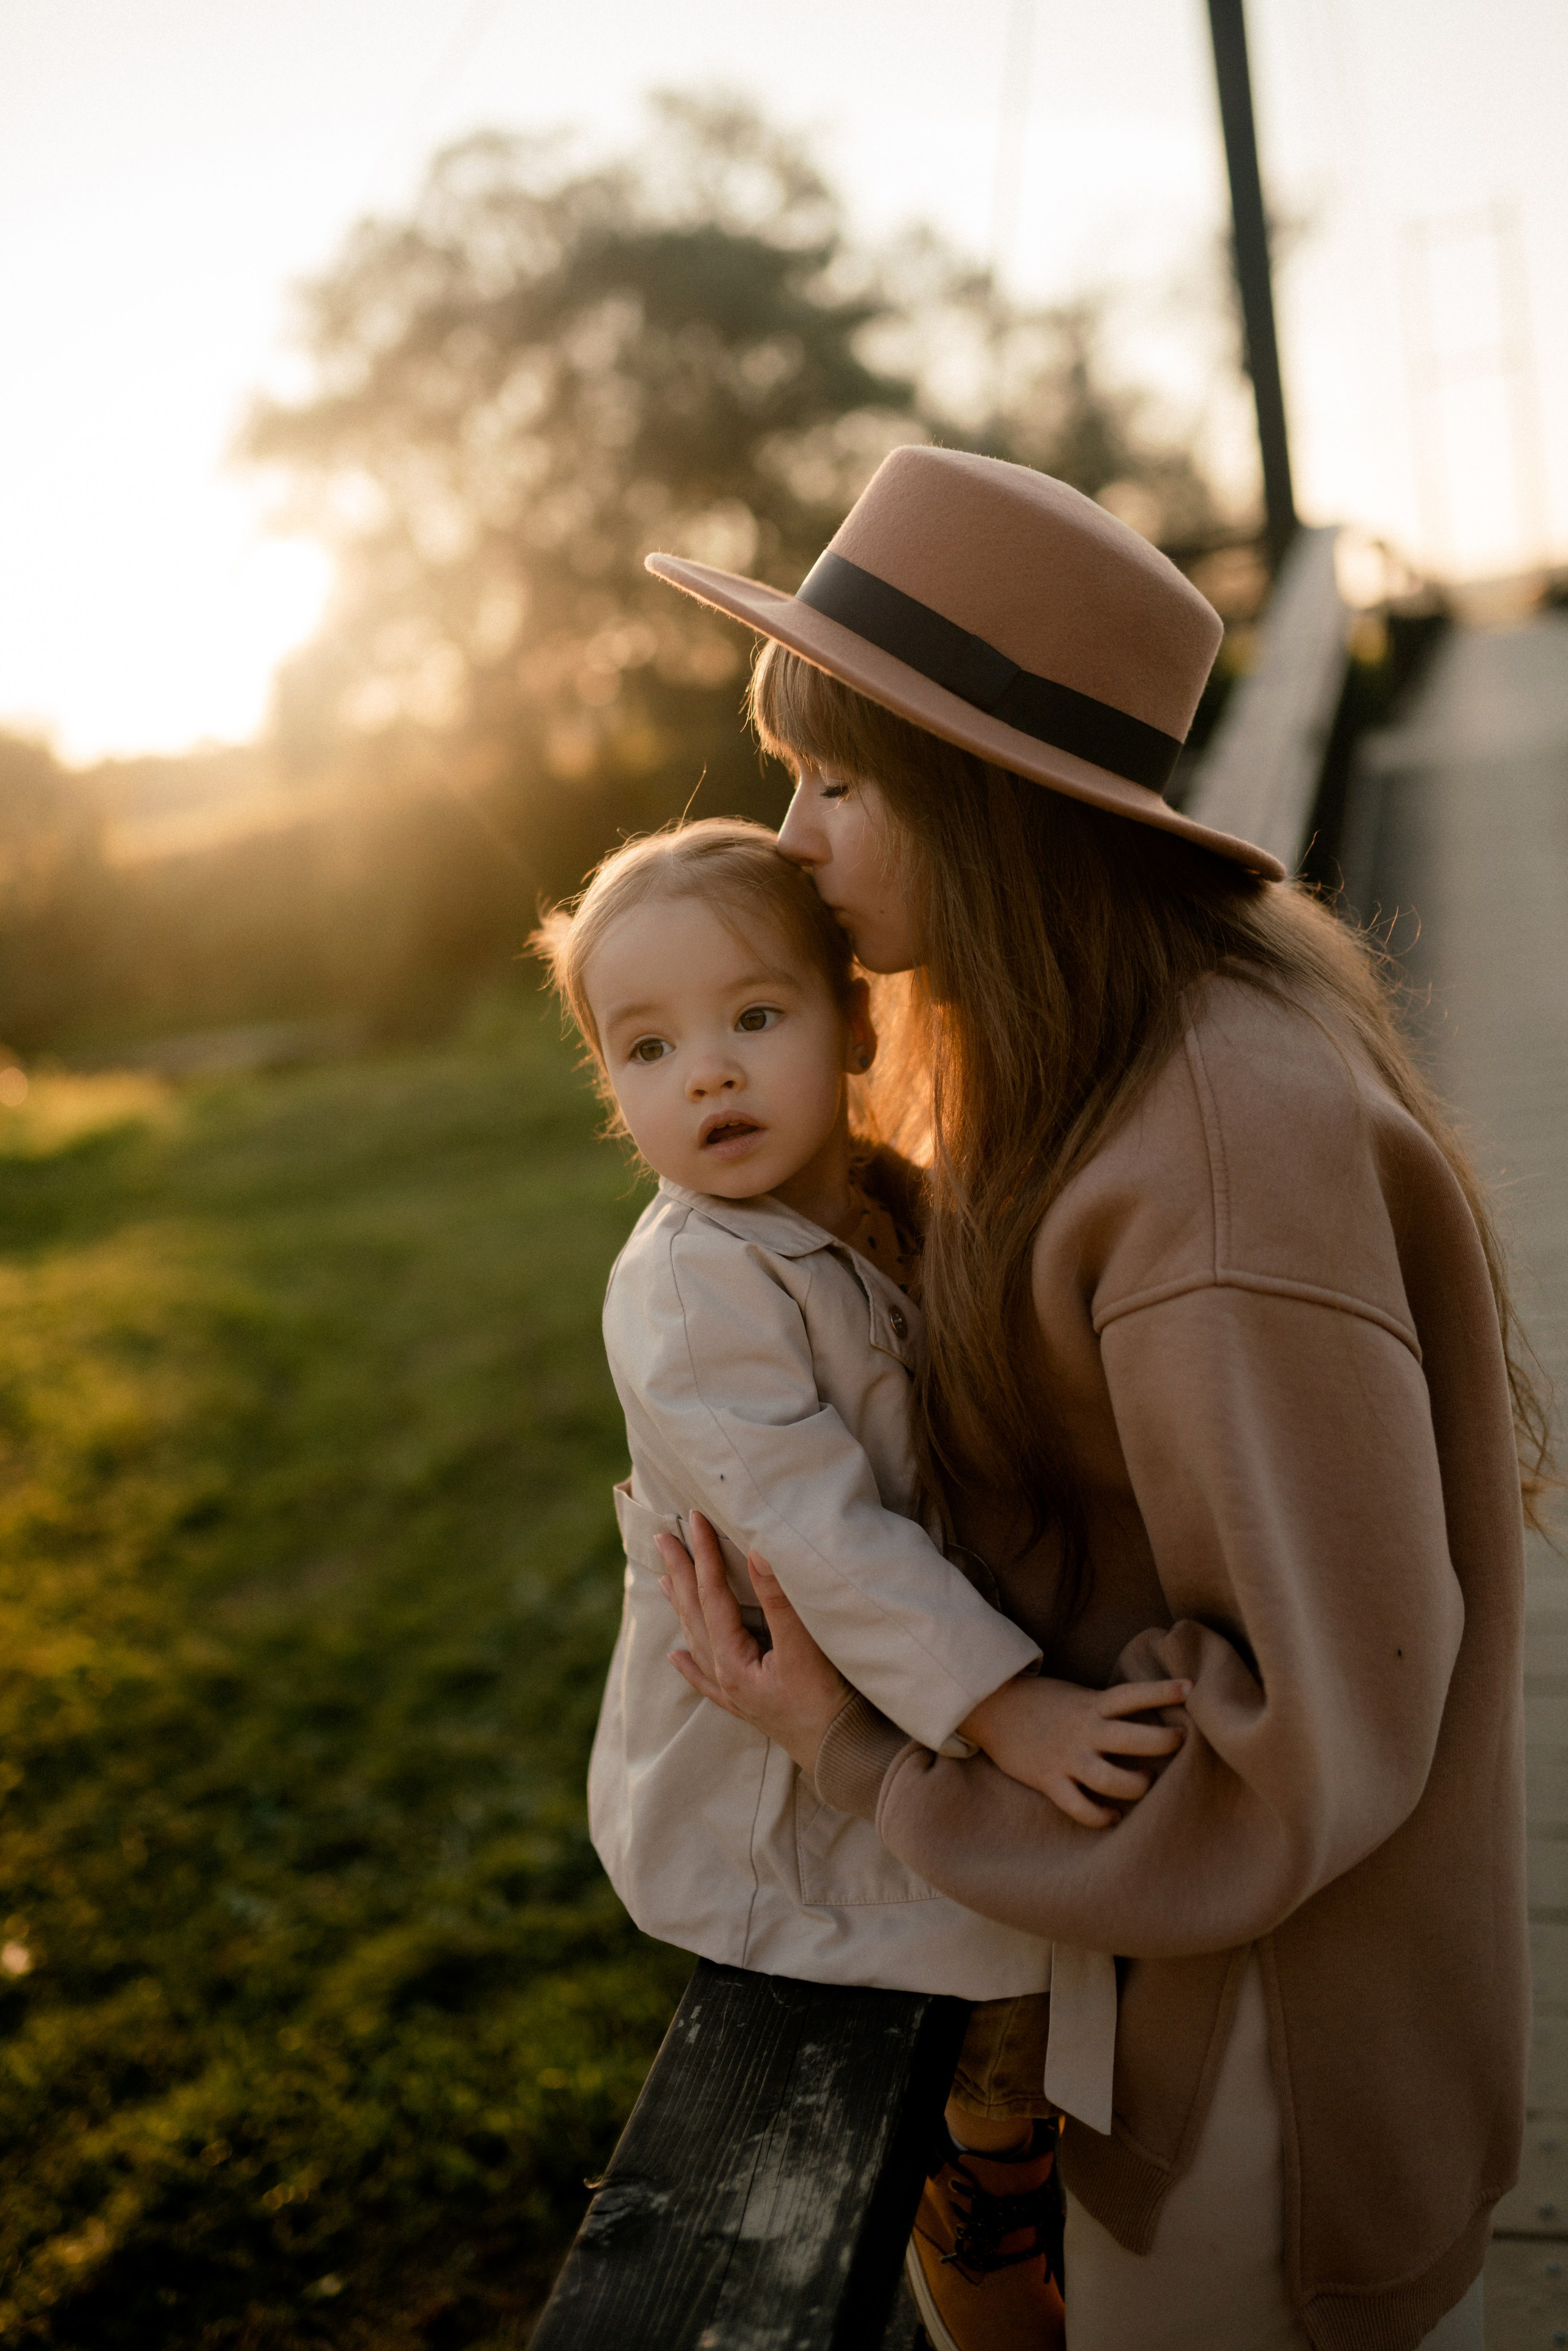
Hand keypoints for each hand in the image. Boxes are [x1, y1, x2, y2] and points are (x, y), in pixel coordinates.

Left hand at [657, 1514, 849, 1775]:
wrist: (845, 1757)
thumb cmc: (830, 1704)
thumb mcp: (806, 1648)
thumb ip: (779, 1601)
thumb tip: (758, 1552)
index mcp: (732, 1661)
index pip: (712, 1595)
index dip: (704, 1554)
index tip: (693, 1519)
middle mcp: (725, 1677)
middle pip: (695, 1615)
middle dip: (680, 1574)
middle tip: (662, 1538)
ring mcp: (734, 1693)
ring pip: (697, 1641)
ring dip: (681, 1607)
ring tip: (664, 1580)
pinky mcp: (749, 1706)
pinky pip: (707, 1679)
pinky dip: (689, 1664)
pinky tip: (674, 1657)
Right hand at [960, 1674, 1191, 1829]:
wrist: (992, 1707)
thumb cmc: (1042, 1702)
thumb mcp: (1077, 1694)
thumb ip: (1106, 1707)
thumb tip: (1148, 1713)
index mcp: (1091, 1704)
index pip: (1132, 1695)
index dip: (1161, 1692)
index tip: (1191, 1689)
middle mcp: (1083, 1730)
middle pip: (1131, 1738)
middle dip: (1163, 1742)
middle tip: (1180, 1741)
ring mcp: (1066, 1757)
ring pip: (1111, 1779)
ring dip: (1137, 1785)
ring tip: (1147, 1782)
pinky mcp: (1049, 1780)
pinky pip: (1080, 1807)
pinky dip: (1100, 1816)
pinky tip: (1114, 1816)